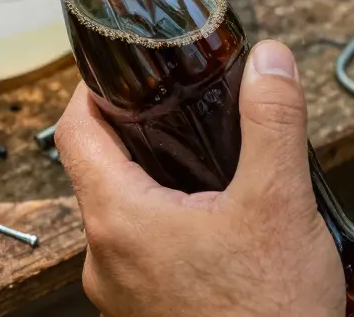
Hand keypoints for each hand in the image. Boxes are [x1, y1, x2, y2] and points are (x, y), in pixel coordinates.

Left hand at [55, 40, 343, 316]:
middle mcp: (105, 259)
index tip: (122, 67)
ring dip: (160, 184)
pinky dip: (172, 228)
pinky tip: (222, 227)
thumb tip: (270, 61)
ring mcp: (122, 295)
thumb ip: (272, 123)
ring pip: (127, 215)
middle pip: (101, 170)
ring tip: (214, 166)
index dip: (92, 88)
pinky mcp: (147, 316)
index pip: (73, 130)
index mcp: (118, 219)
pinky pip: (145, 255)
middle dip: (141, 134)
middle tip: (182, 106)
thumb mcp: (280, 204)